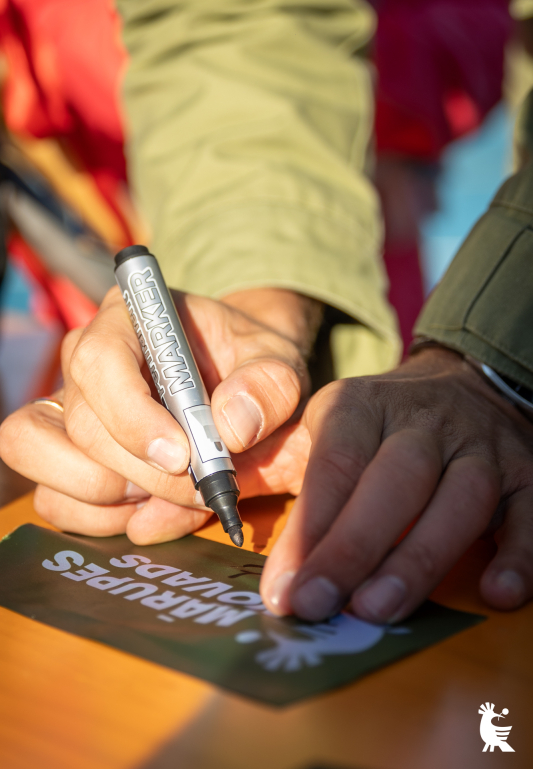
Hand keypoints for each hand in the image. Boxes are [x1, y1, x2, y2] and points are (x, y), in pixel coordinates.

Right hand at [0, 286, 317, 541]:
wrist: (240, 382)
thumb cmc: (250, 363)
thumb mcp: (278, 361)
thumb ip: (269, 385)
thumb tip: (232, 427)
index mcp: (130, 319)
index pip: (101, 361)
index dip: (133, 416)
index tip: (182, 457)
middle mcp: (85, 360)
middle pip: (83, 425)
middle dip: (142, 473)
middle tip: (199, 489)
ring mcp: (68, 408)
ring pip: (46, 459)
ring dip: (110, 499)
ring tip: (172, 498)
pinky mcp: (66, 455)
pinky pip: (54, 498)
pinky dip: (100, 520)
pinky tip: (152, 513)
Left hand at [260, 347, 532, 620]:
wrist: (463, 385)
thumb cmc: (377, 427)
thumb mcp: (320, 429)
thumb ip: (270, 466)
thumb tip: (208, 500)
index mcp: (361, 406)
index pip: (335, 464)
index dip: (309, 528)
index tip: (284, 589)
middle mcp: (423, 421)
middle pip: (397, 479)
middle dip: (356, 546)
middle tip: (320, 605)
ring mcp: (480, 447)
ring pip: (462, 497)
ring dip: (422, 558)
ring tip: (379, 610)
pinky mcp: (526, 474)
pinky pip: (531, 513)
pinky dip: (520, 554)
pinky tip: (496, 595)